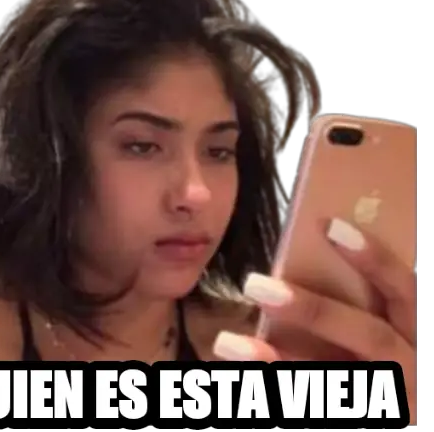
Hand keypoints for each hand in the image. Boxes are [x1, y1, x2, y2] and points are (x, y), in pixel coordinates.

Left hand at [213, 218, 416, 422]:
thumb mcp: (374, 329)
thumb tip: (304, 255)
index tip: (331, 226)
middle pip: (371, 338)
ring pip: (331, 382)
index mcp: (411, 334)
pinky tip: (234, 370)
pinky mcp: (356, 419)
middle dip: (314, 311)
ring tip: (226, 343)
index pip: (403, 292)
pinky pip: (310, 404)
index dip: (375, 260)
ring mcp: (386, 404)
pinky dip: (270, 385)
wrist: (385, 405)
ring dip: (274, 361)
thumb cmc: (372, 358)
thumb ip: (354, 303)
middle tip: (255, 284)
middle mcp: (408, 371)